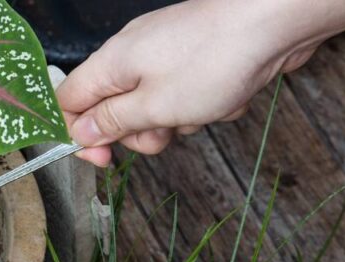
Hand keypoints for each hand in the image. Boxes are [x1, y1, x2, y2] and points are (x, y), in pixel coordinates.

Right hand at [58, 0, 344, 165]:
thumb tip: (80, 133)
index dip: (77, 134)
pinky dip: (201, 104)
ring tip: (200, 113)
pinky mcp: (196, 57)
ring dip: (173, 121)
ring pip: (152, 105)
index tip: (102, 159)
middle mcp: (132, 54)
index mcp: (111, 63)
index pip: (69, 101)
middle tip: (160, 135)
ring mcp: (166, 53)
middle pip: (112, 108)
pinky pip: (184, 94)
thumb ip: (112, 122)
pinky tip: (224, 97)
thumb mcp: (154, 106)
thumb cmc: (214, 59)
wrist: (275, 20)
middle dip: (136, 132)